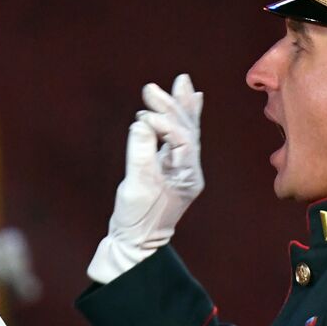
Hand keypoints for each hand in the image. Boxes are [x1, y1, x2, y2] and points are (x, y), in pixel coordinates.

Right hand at [86, 74, 203, 283]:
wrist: (135, 243)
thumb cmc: (136, 219)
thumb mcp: (136, 187)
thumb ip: (140, 153)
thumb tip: (142, 123)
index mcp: (188, 177)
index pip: (182, 140)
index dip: (165, 124)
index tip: (143, 116)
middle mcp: (190, 170)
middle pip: (187, 131)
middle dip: (174, 106)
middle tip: (159, 85)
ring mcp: (182, 169)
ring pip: (186, 131)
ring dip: (180, 107)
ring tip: (182, 82)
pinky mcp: (170, 168)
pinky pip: (178, 139)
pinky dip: (178, 120)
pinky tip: (185, 102)